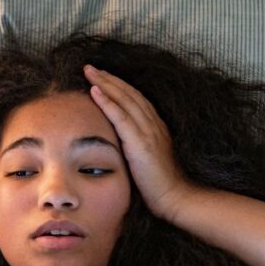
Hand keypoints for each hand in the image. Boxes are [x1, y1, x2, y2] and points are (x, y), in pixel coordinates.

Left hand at [83, 64, 196, 221]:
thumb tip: (116, 146)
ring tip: (89, 72)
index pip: (135, 100)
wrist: (175, 198)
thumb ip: (133, 148)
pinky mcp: (141, 142)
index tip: (102, 77)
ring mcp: (148, 132)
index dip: (118, 86)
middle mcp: (153, 124)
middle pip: (129, 94)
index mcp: (155, 128)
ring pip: (125, 100)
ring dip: (105, 83)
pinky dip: (107, 102)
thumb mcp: (145, 160)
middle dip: (109, 79)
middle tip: (90, 67)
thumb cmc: (158, 186)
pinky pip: (121, 117)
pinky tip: (94, 91)